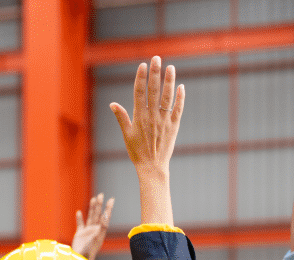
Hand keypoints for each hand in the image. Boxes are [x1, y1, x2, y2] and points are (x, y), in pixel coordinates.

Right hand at [71, 194, 113, 259]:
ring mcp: (87, 232)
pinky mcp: (79, 235)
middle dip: (100, 205)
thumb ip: (98, 230)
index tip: (111, 200)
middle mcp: (95, 231)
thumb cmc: (87, 253)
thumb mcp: (93, 241)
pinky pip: (80, 224)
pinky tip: (79, 212)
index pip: (105, 218)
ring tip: (94, 199)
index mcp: (100, 232)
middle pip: (98, 215)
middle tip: (102, 195)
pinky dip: (79, 218)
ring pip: (90, 217)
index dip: (108, 209)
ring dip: (92, 208)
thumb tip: (104, 222)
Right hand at [110, 56, 180, 225]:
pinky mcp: (174, 126)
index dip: (141, 78)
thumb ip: (121, 117)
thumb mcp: (126, 135)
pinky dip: (180, 98)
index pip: (139, 93)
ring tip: (170, 68)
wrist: (152, 167)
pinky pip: (178, 109)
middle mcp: (152, 117)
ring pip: (167, 97)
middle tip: (157, 58)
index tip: (143, 66)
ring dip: (169, 81)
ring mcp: (164, 121)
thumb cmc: (137, 152)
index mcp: (139, 117)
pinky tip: (180, 87)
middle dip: (155, 74)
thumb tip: (112, 104)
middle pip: (153, 91)